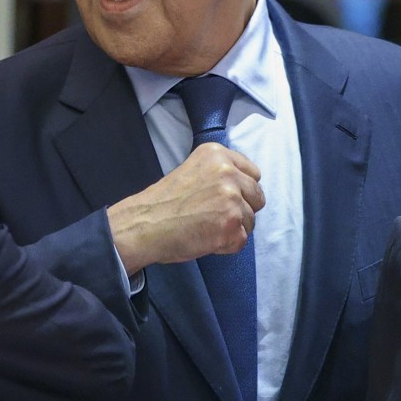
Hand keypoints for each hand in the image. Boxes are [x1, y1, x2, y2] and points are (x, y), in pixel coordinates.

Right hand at [106, 143, 263, 274]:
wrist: (143, 225)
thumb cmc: (164, 202)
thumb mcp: (194, 169)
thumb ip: (220, 172)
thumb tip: (245, 187)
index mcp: (218, 154)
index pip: (253, 174)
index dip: (242, 190)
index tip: (225, 199)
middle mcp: (228, 173)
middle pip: (257, 197)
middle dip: (242, 209)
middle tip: (213, 216)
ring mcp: (232, 199)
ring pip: (250, 220)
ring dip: (233, 228)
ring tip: (205, 227)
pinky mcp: (232, 225)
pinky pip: (242, 240)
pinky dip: (226, 245)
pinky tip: (205, 239)